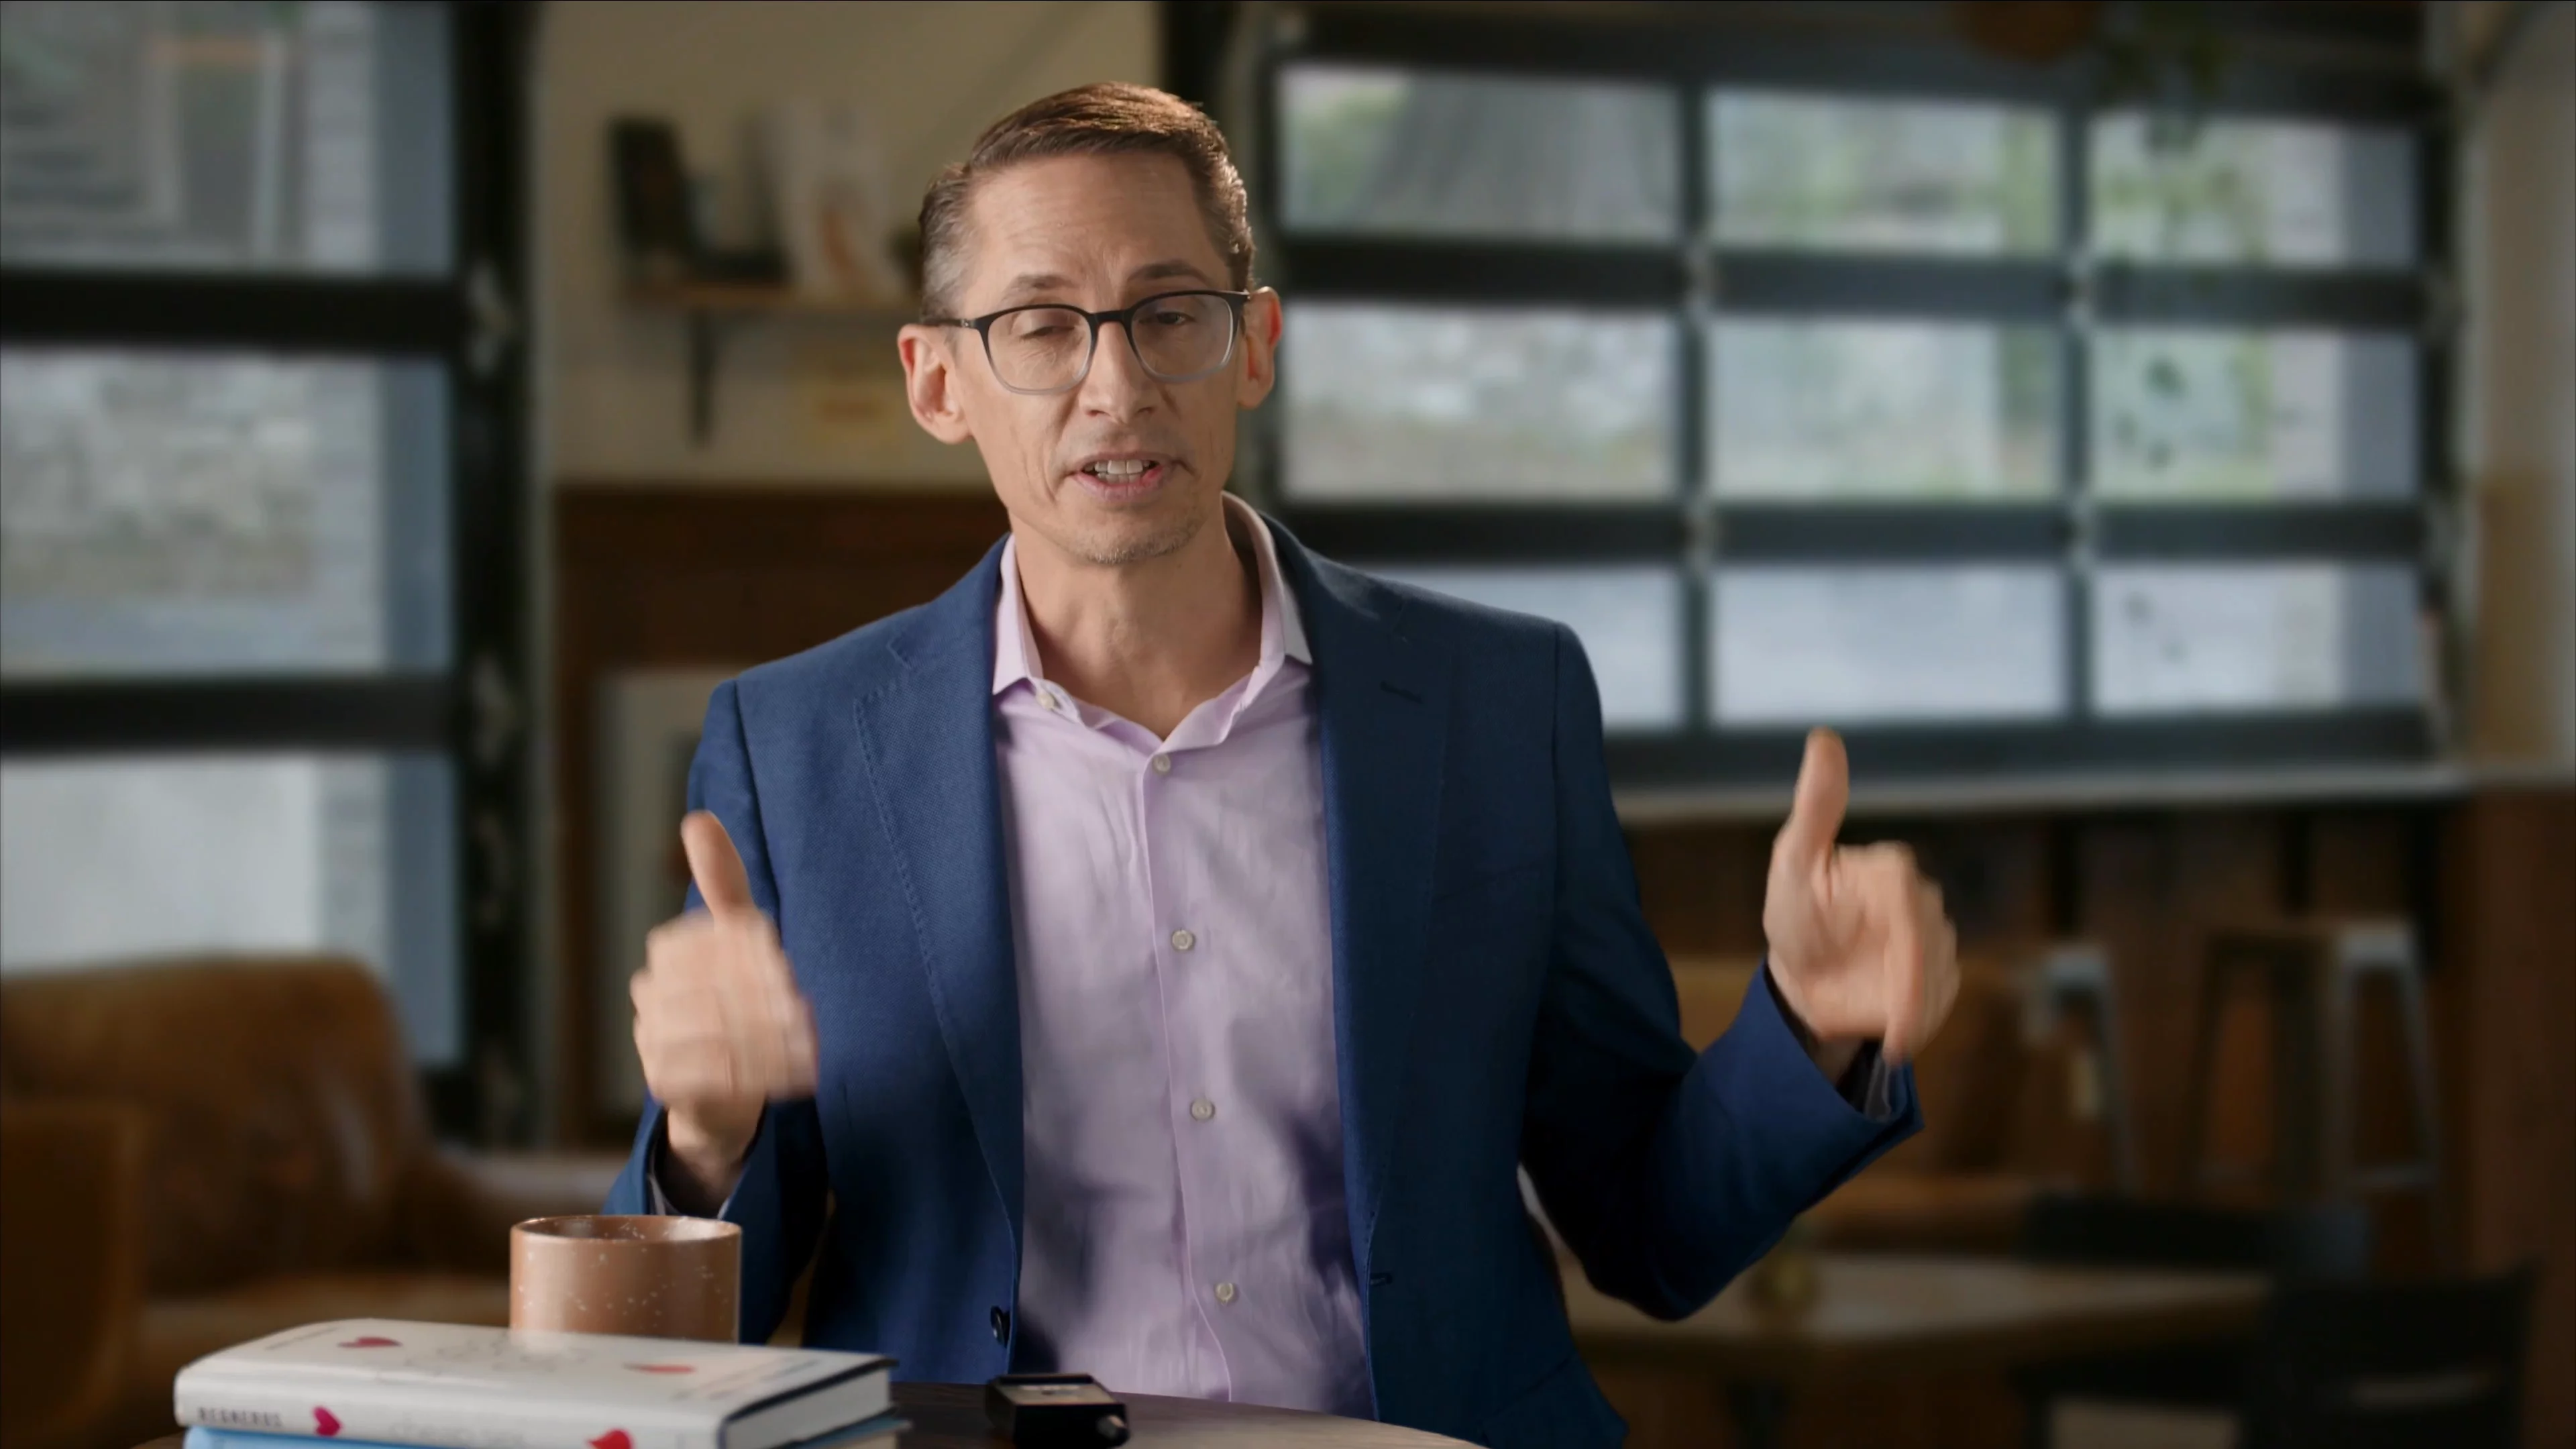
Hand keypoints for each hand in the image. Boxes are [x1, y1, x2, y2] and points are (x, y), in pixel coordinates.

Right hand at [631, 811, 819, 1204]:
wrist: (726, 1094)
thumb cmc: (735, 1001)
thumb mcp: (737, 940)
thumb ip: (723, 886)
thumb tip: (696, 819)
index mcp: (667, 953)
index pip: (708, 942)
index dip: (750, 956)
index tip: (785, 969)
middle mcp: (648, 995)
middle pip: (711, 989)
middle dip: (762, 1000)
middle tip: (803, 1012)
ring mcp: (650, 1042)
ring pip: (711, 1033)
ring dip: (765, 1039)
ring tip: (805, 1045)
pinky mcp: (662, 1085)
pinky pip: (707, 1077)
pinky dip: (752, 1076)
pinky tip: (787, 1076)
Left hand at [1761, 729, 1959, 1066]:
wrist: (1801, 979)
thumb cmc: (1795, 914)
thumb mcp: (1794, 861)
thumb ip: (1817, 806)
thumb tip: (1824, 737)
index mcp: (1893, 870)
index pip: (1912, 905)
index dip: (1907, 952)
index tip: (1897, 990)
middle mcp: (1921, 902)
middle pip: (1931, 947)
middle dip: (1905, 985)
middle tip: (1873, 1008)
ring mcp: (1934, 941)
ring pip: (1939, 978)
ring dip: (1912, 1009)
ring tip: (1875, 1018)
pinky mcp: (1938, 976)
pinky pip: (1941, 1001)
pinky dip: (1919, 1023)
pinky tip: (1893, 1032)